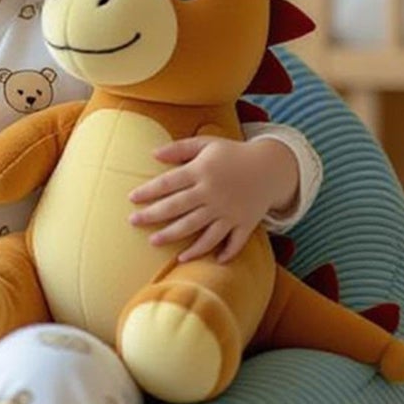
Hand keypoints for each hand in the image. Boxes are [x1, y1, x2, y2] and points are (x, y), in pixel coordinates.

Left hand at [128, 135, 298, 263]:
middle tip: (133, 222)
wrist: (271, 166)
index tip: (131, 199)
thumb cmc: (233, 153)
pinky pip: (233, 243)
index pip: (169, 183)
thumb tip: (153, 153)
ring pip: (199, 229)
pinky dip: (222, 253)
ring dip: (176, 238)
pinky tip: (206, 260)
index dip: (148, 191)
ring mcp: (229, 211)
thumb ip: (180, 148)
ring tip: (155, 242)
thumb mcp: (207, 143)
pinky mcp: (244, 224)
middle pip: (178, 208)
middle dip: (153, 216)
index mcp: (203, 172)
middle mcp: (214, 193)